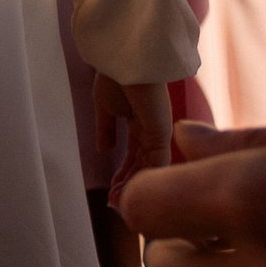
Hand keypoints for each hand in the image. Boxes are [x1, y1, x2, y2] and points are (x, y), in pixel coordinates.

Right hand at [93, 76, 174, 206]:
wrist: (123, 62)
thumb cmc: (114, 76)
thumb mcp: (105, 107)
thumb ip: (106, 129)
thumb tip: (104, 149)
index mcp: (139, 123)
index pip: (132, 156)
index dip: (122, 175)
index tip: (112, 191)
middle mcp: (151, 131)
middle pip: (141, 166)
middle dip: (127, 186)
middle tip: (115, 204)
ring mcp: (157, 133)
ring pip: (148, 168)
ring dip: (133, 187)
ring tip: (119, 203)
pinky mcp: (160, 134)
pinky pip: (155, 163)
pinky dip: (143, 180)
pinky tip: (130, 193)